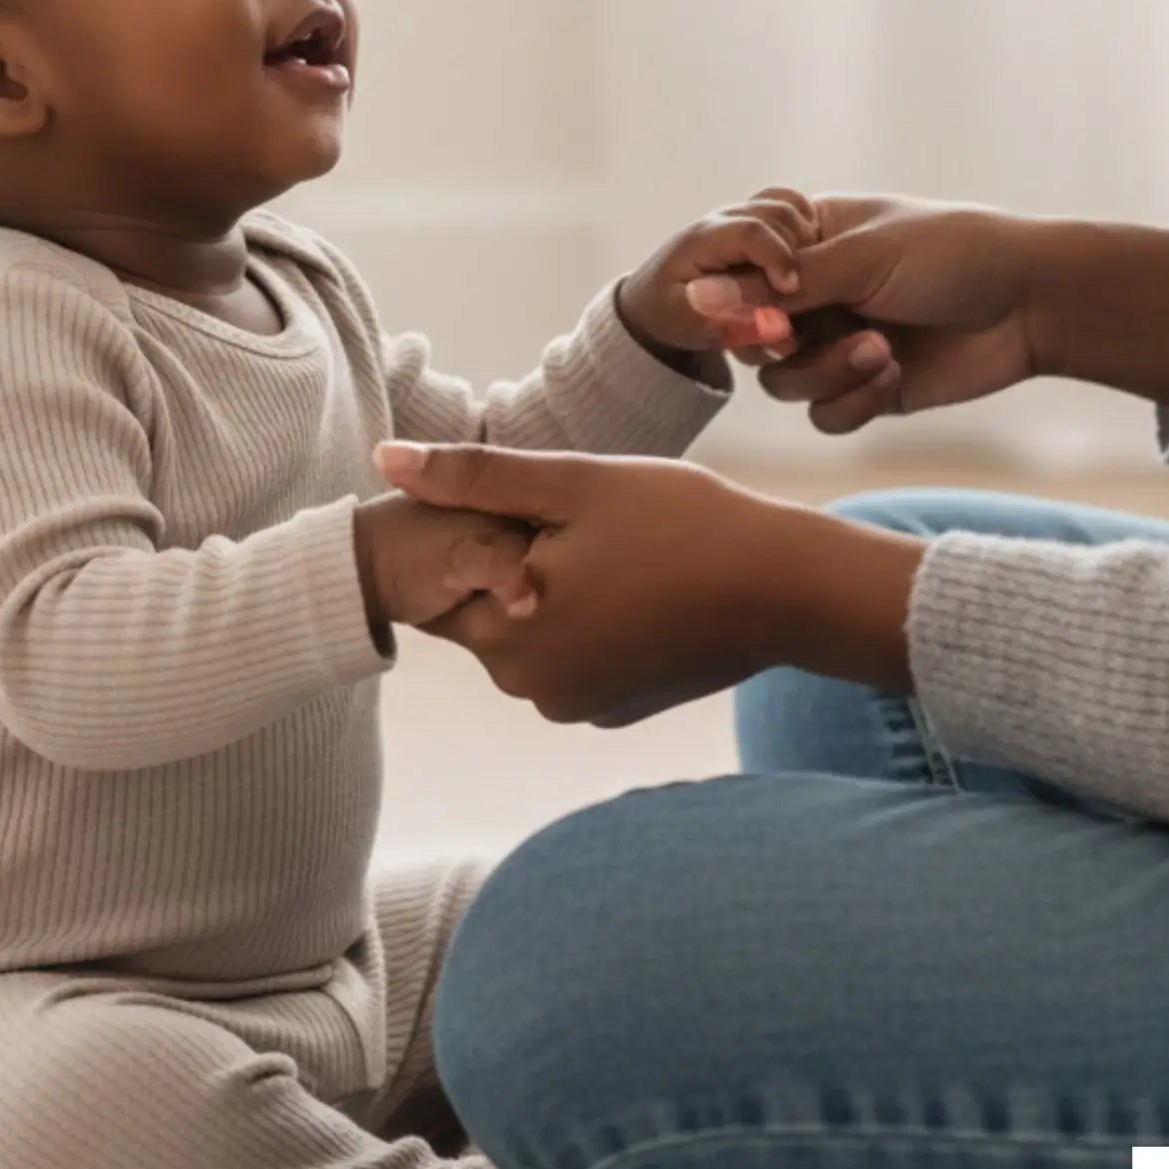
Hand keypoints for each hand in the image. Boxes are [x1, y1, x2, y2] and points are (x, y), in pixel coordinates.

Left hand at [375, 441, 840, 723]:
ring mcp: (574, 704)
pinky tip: (632, 580)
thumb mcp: (572, 483)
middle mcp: (530, 688)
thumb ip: (472, 476)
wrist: (787, 589)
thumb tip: (382, 460)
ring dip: (545, 584)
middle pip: (481, 604)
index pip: (440, 578)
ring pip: (526, 626)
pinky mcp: (611, 708)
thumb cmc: (682, 522)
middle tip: (582, 517)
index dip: (472, 526)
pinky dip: (583, 617)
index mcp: (506, 636)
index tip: (530, 501)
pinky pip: (568, 652)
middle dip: (509, 556)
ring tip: (613, 544)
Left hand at [615, 185, 821, 363]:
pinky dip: (805, 223)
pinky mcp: (751, 218)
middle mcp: (722, 217)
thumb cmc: (671, 315)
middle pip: (777, 213)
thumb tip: (784, 332)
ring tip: (803, 274)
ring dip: (806, 237)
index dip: (780, 257)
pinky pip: (788, 205)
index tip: (791, 288)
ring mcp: (738, 213)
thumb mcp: (694, 328)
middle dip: (800, 248)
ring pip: (786, 206)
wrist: (654, 300)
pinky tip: (806, 254)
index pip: (751, 231)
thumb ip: (736, 329)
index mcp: (703, 239)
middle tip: (801, 285)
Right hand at [752, 195, 1045, 433]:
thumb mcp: (859, 259)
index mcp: (805, 247)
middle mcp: (814, 296)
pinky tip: (893, 372)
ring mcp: (838, 343)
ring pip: (784, 383)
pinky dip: (852, 400)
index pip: (738, 279)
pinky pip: (824, 414)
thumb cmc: (950, 254)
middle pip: (751, 338)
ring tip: (878, 349)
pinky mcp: (867, 389)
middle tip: (798, 337)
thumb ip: (780, 286)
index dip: (739, 304)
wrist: (1031, 302)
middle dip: (778, 344)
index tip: (763, 313)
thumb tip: (700, 296)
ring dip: (825, 372)